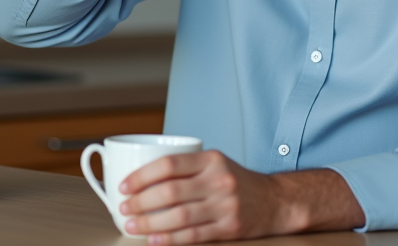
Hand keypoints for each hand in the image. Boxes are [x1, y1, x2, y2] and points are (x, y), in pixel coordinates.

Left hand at [118, 150, 291, 243]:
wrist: (274, 201)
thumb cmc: (236, 181)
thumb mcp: (215, 163)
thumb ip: (186, 167)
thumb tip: (141, 177)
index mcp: (211, 159)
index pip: (169, 164)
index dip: (142, 176)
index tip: (123, 185)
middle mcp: (219, 180)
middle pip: (170, 192)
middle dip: (140, 202)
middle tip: (123, 207)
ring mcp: (225, 205)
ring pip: (179, 216)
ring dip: (150, 223)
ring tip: (132, 225)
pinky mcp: (230, 227)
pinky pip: (193, 235)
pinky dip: (170, 239)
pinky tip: (154, 240)